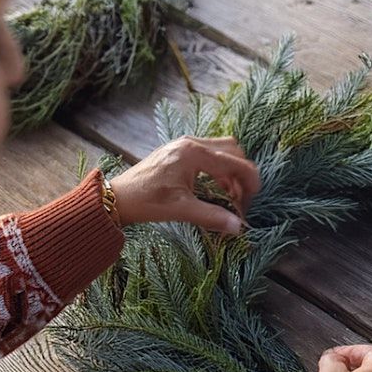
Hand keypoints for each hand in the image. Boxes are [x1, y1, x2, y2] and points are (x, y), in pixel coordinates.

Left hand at [111, 136, 259, 232]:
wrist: (119, 197)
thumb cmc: (147, 201)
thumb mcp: (181, 210)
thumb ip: (212, 217)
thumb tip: (239, 228)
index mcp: (194, 153)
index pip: (235, 162)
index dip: (249, 182)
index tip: (252, 201)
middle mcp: (191, 143)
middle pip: (233, 150)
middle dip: (242, 175)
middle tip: (241, 199)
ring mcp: (185, 145)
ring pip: (223, 150)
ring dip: (231, 172)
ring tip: (230, 197)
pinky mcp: (180, 151)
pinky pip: (210, 155)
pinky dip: (219, 171)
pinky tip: (215, 190)